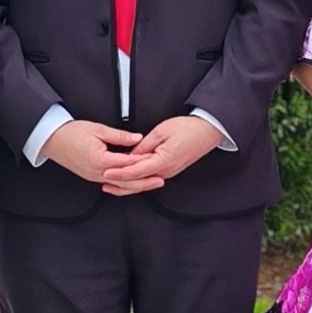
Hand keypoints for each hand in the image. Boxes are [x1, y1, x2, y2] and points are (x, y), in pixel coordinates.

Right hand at [40, 119, 150, 188]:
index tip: (156, 160)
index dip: (143, 162)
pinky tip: (132, 183)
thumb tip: (137, 139)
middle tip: (160, 180)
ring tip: (150, 183)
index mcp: (100, 159)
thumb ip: (120, 136)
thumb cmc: (72, 133)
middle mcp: (97, 172)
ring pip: (119, 185)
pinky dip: (123, 184)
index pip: (127, 163)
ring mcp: (94, 176)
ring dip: (135, 185)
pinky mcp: (91, 176)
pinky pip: (111, 183)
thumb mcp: (98, 129)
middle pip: (126, 181)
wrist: (53, 140)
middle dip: (144, 181)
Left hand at [99, 115, 223, 194]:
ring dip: (128, 183)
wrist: (208, 132)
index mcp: (163, 162)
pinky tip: (130, 176)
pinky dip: (138, 178)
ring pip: (144, 182)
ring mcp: (169, 172)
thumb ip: (144, 145)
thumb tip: (131, 155)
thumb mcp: (161, 131)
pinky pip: (151, 177)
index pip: (136, 171)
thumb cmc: (187, 128)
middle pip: (139, 182)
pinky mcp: (171, 169)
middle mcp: (166, 171)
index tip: (105, 172)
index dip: (119, 172)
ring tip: (112, 182)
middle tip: (103, 183)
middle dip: (120, 184)